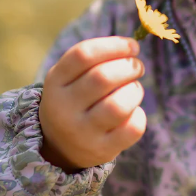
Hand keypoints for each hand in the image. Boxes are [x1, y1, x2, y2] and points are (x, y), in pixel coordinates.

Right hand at [38, 37, 145, 171]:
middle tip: (137, 66)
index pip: (84, 55)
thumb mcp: (71, 77)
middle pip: (103, 78)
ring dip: (135, 91)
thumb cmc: (76, 99)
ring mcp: (81, 132)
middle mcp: (64, 108)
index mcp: (55, 81)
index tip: (133, 46)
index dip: (114, 46)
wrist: (60, 145)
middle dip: (129, 67)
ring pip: (118, 106)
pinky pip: (132, 129)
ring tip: (134, 89)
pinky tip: (133, 112)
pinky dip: (139, 115)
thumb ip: (96, 58)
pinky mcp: (100, 150)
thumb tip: (133, 45)